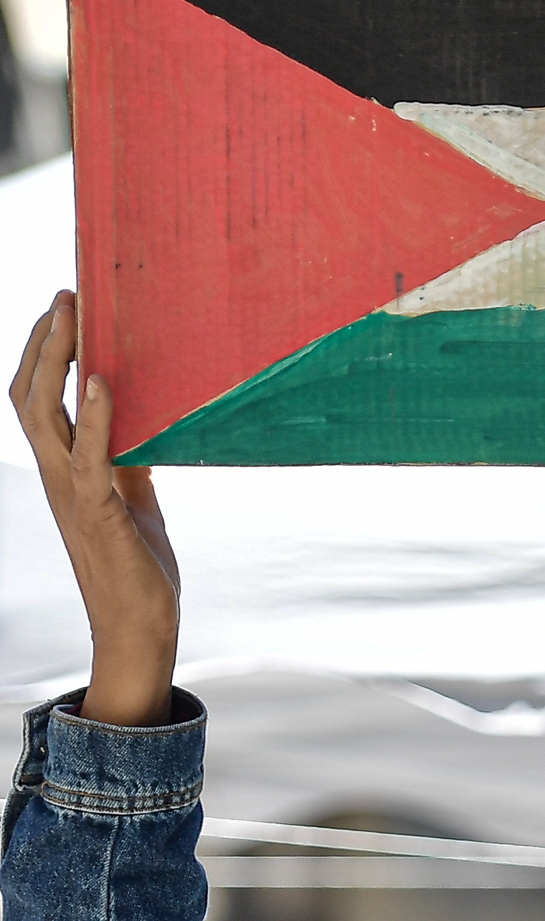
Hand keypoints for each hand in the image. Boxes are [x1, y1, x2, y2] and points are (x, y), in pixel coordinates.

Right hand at [11, 294, 180, 726]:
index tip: (65, 310)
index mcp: (64, 469)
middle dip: (43, 342)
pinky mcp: (98, 511)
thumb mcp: (133, 500)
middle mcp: (57, 474)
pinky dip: (97, 416)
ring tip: (74, 318)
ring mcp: (71, 492)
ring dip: (57, 362)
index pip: (38, 399)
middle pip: (28, 394)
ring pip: (44, 415)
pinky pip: (90, 456)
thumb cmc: (137, 565)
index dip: (44, 353)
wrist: (141, 625)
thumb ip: (126, 461)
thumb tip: (138, 422)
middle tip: (65, 296)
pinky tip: (104, 382)